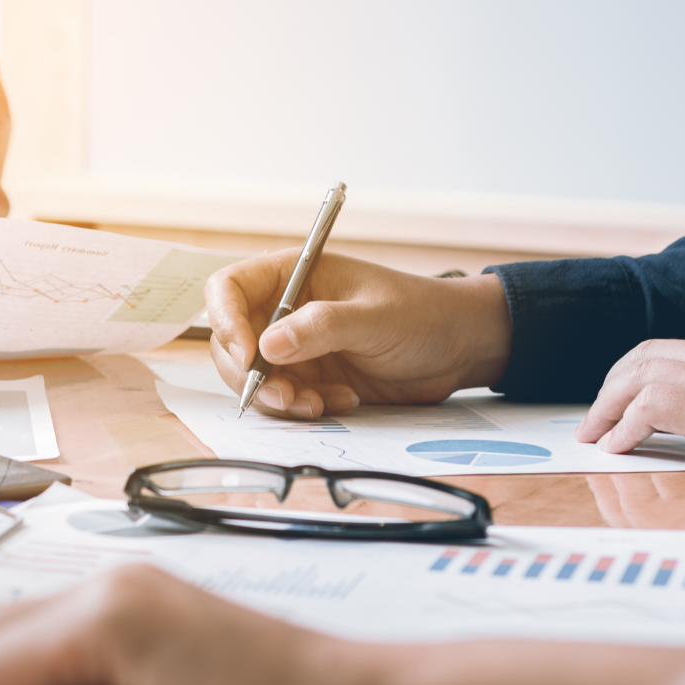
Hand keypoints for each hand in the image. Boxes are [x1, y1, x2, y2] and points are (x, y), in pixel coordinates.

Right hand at [205, 251, 510, 418]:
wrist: (459, 348)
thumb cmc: (423, 314)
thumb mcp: (375, 318)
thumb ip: (322, 327)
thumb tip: (268, 346)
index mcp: (294, 275)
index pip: (229, 289)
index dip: (225, 321)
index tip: (249, 356)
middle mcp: (285, 309)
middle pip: (231, 342)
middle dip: (250, 375)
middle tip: (285, 398)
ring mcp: (296, 346)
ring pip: (254, 378)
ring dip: (277, 399)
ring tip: (319, 405)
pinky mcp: (311, 377)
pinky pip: (284, 399)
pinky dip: (303, 408)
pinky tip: (341, 401)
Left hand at [575, 337, 684, 485]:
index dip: (664, 375)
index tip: (647, 396)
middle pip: (657, 353)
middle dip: (621, 378)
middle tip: (601, 408)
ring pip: (640, 373)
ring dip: (609, 402)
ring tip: (593, 430)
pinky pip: (647, 408)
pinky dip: (624, 425)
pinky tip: (614, 446)